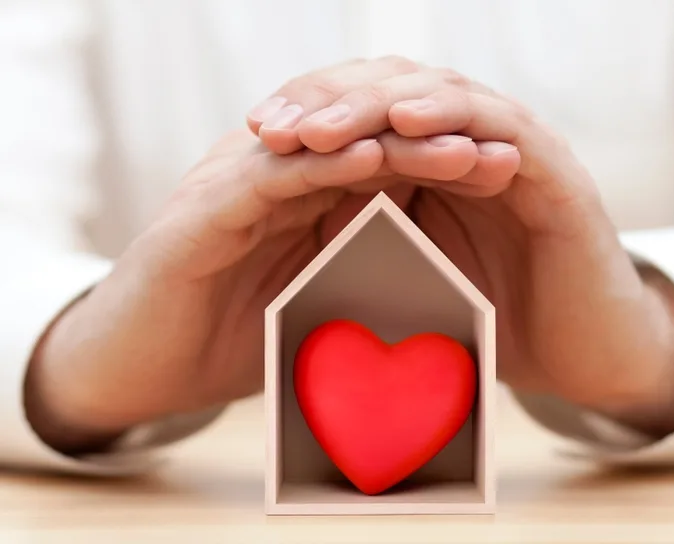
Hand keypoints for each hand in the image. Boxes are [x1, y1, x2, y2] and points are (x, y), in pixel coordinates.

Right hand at [25, 74, 517, 453]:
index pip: (384, 165)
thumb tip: (436, 306)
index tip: (508, 174)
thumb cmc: (225, 344)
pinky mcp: (204, 207)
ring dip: (396, 141)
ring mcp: (236, 186)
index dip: (446, 164)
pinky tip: (377, 158)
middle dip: (436, 143)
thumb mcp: (311, 312)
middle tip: (504, 151)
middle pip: (365, 143)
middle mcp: (274, 180)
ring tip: (464, 147)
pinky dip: (326, 164)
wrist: (134, 369)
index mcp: (303, 203)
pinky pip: (273, 172)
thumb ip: (359, 289)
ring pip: (327, 146)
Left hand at [250, 57, 673, 437]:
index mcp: (432, 163)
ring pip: (438, 94)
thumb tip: (279, 236)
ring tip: (319, 128)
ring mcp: (513, 149)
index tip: (256, 134)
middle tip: (272, 126)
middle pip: (391, 89)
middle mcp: (470, 143)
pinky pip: (498, 124)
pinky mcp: (553, 168)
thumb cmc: (493, 322)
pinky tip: (402, 122)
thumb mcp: (410, 275)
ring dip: (374, 105)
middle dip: (327, 101)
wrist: (585, 355)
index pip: (363, 112)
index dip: (308, 114)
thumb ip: (362, 240)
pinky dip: (449, 116)